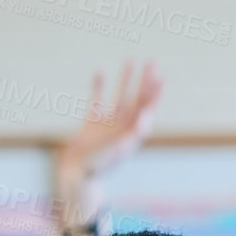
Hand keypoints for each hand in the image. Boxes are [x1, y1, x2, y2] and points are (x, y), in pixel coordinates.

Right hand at [58, 62, 163, 185]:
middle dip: (145, 81)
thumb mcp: (117, 150)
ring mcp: (108, 123)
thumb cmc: (98, 165)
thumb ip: (131, 134)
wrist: (76, 175)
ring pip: (119, 96)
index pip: (147, 108)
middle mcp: (123, 126)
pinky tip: (99, 71)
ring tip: (130, 61)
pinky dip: (98, 86)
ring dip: (125, 79)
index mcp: (132, 132)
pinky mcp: (91, 123)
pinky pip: (96, 100)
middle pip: (138, 99)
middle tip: (151, 62)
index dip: (154, 92)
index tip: (159, 75)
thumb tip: (145, 119)